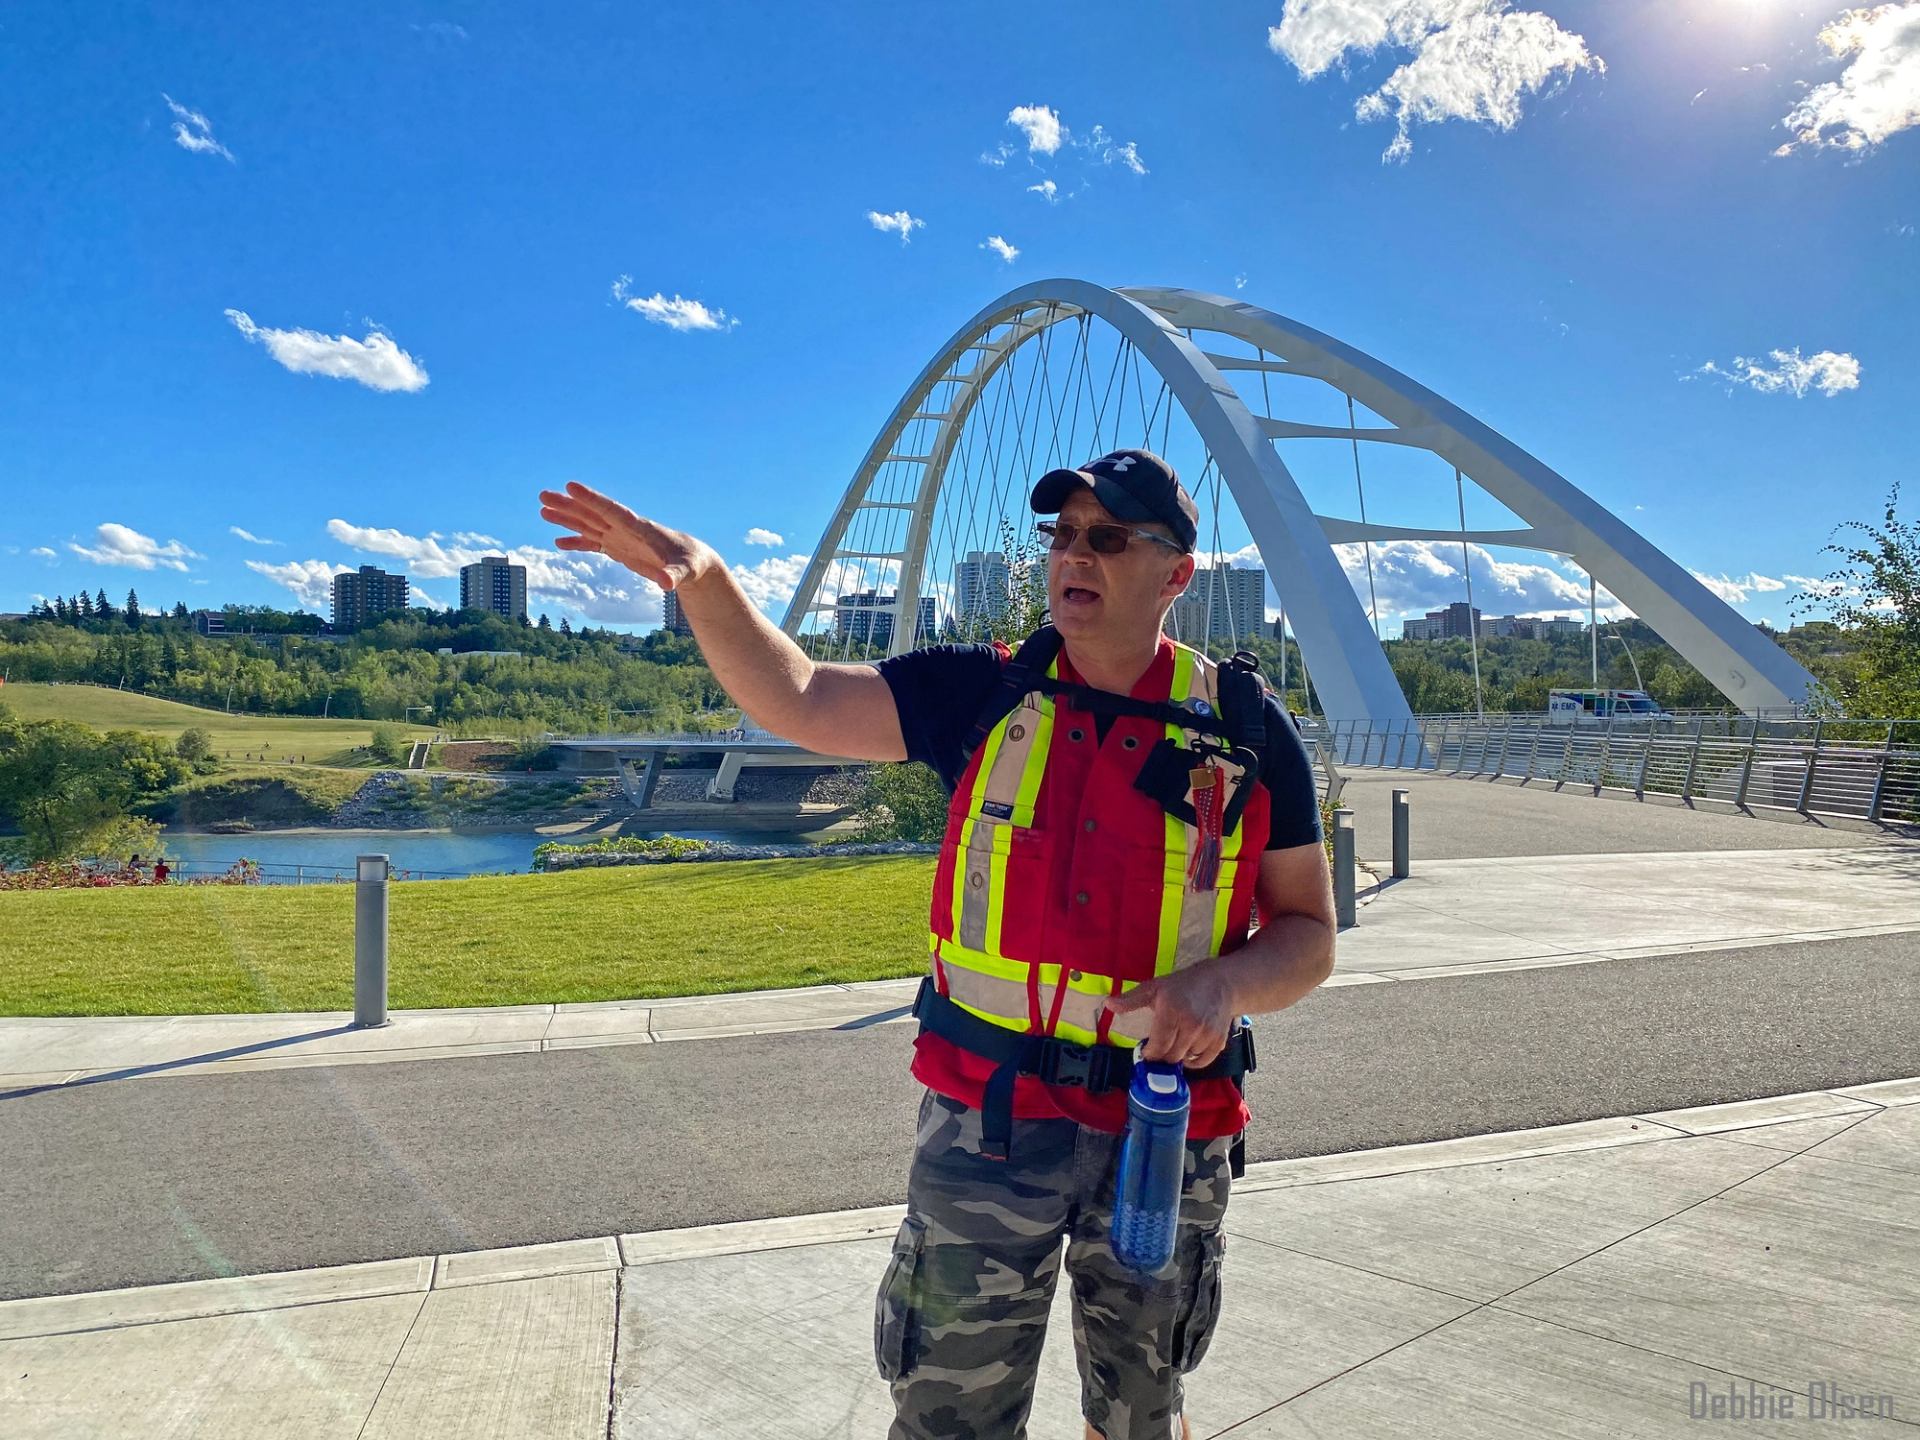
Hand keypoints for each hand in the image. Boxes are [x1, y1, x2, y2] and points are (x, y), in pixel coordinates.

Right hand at [537, 481, 713, 590]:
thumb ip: (674, 575)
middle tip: (542, 495)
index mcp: (640, 528)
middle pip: (593, 514)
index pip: (612, 510)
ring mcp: (620, 538)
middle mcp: (626, 529)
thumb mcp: (685, 571)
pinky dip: (577, 542)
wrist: (692, 563)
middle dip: (568, 505)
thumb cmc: (691, 563)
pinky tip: (558, 542)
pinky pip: (593, 543)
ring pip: (589, 524)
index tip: (570, 486)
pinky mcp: (619, 549)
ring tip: (542, 509)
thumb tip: (666, 584)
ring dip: (567, 518)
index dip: (592, 499)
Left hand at [1103, 966, 1236, 1066]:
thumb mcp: (1154, 987)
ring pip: (1186, 1059)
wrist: (1220, 983)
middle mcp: (1191, 1024)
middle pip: (1171, 1056)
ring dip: (1178, 1056)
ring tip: (1174, 1044)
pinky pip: (1203, 1061)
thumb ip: (1131, 999)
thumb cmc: (1183, 985)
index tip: (1146, 1051)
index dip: (1150, 1054)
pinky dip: (1194, 1061)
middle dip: (1162, 1056)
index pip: (1158, 1046)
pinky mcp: (1219, 1041)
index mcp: (1171, 1010)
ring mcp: (1207, 1033)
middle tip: (1158, 1050)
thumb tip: (1108, 1004)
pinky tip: (1187, 1051)